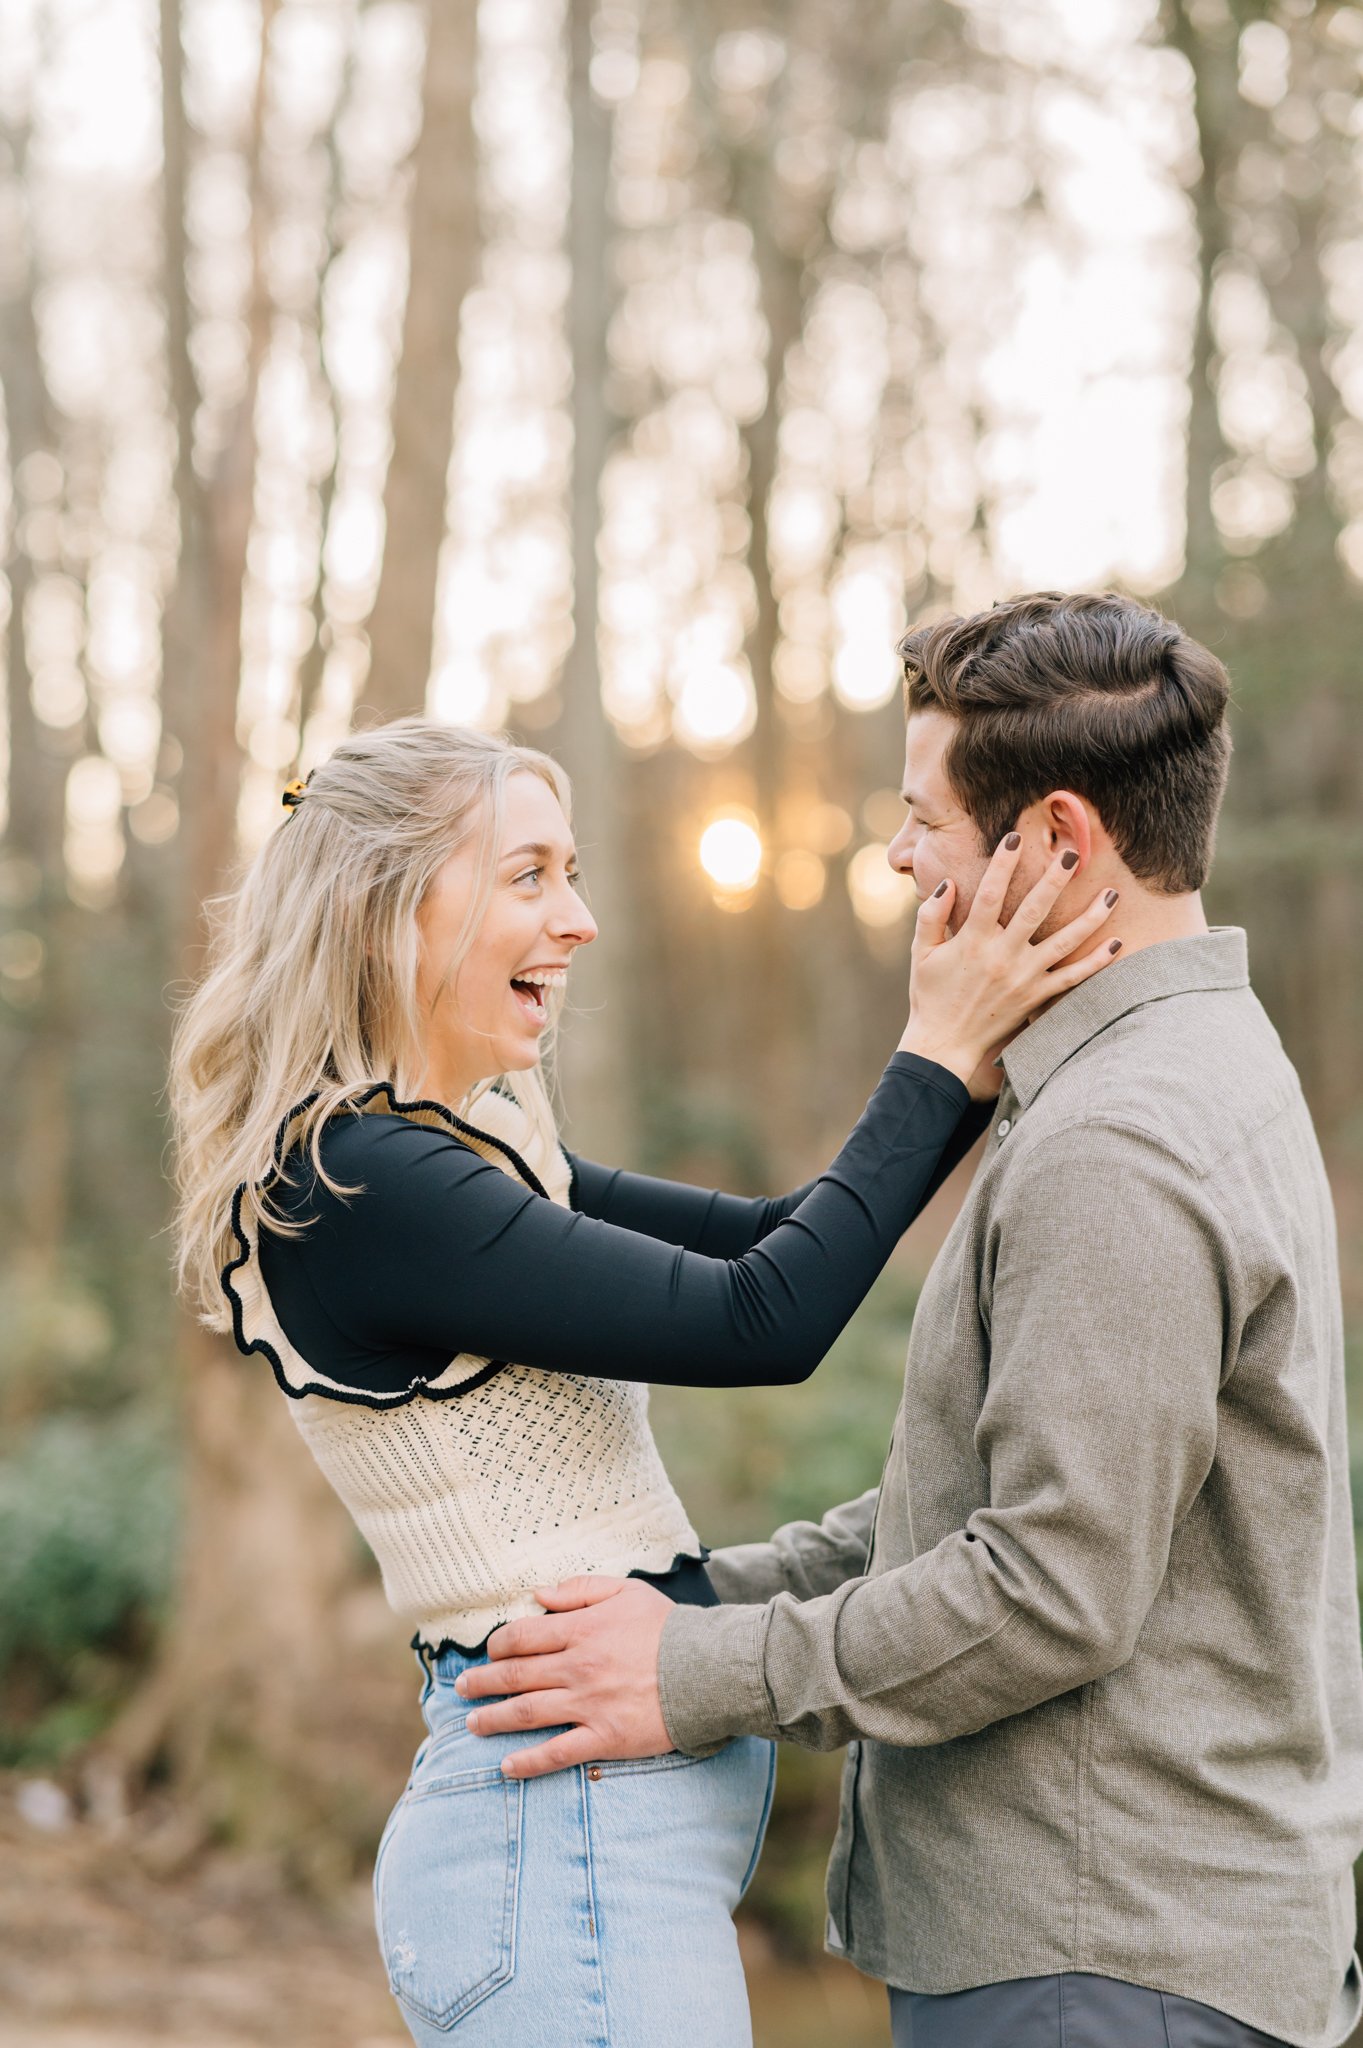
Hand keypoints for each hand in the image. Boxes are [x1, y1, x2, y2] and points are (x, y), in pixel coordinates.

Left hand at [454, 1576, 673, 1779]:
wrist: (708, 1669)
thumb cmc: (668, 1628)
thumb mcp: (626, 1591)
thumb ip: (579, 1589)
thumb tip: (538, 1594)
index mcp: (581, 1630)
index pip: (521, 1637)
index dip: (497, 1646)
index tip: (488, 1653)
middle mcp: (578, 1667)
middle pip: (516, 1676)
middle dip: (483, 1683)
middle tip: (462, 1690)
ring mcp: (589, 1705)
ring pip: (527, 1713)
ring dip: (493, 1719)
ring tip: (472, 1724)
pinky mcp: (605, 1737)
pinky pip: (557, 1753)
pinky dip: (528, 1763)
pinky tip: (506, 1767)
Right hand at [900, 840, 1120, 1086]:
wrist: (944, 1043)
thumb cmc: (930, 995)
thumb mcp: (922, 953)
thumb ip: (931, 916)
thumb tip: (949, 883)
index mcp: (972, 941)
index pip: (989, 893)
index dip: (1002, 863)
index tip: (1015, 836)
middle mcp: (1001, 957)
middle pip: (1034, 910)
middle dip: (1054, 879)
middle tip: (1072, 854)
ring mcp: (1023, 978)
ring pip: (1064, 943)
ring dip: (1090, 917)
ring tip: (1111, 894)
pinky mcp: (1035, 997)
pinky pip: (1072, 978)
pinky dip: (1095, 962)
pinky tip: (1115, 942)